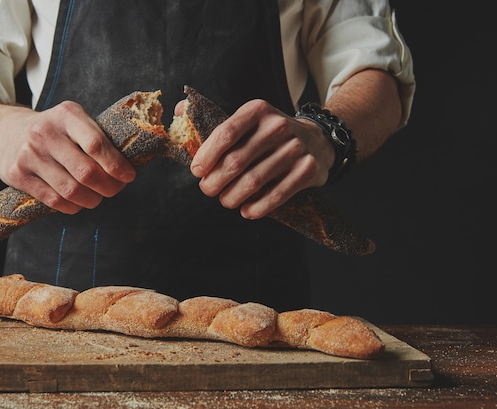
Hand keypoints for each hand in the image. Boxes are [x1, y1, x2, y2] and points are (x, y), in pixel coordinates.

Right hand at [0, 101, 135, 213]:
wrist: (7, 131)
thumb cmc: (55, 130)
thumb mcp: (75, 121)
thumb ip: (99, 138)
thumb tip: (129, 168)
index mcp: (66, 115)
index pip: (96, 144)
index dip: (117, 165)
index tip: (128, 176)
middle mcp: (45, 132)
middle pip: (86, 172)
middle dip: (109, 187)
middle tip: (115, 189)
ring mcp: (28, 154)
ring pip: (71, 190)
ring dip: (92, 200)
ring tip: (97, 197)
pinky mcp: (17, 175)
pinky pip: (54, 200)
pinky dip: (73, 207)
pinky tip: (78, 202)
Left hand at [189, 99, 334, 218]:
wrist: (317, 140)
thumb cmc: (270, 135)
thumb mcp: (248, 119)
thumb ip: (214, 120)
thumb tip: (178, 109)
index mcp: (257, 110)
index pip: (225, 134)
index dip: (206, 156)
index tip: (197, 171)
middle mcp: (278, 126)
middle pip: (235, 162)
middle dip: (215, 182)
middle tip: (208, 190)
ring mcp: (295, 148)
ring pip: (253, 181)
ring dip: (233, 197)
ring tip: (226, 201)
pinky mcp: (307, 169)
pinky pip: (277, 195)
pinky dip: (258, 207)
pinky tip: (247, 211)